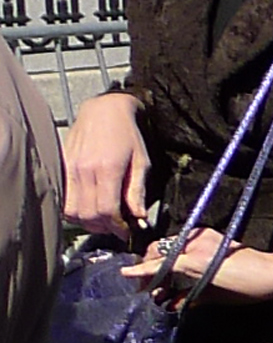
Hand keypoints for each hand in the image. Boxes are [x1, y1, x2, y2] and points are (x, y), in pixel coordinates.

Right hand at [61, 92, 149, 237]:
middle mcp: (84, 171)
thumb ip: (137, 192)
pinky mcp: (61, 168)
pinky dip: (74, 211)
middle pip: (88, 214)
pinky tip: (88, 207)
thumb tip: (139, 218)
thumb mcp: (141, 162)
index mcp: (107, 169)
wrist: (103, 111)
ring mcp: (70, 170)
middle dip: (104, 227)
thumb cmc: (126, 135)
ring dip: (87, 221)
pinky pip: (63, 199)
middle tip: (116, 226)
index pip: (107, 210)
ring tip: (103, 219)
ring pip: (71, 211)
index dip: (117, 227)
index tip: (126, 231)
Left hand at [122, 232, 272, 302]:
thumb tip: (171, 302)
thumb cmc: (251, 280)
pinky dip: (144, 271)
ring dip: (148, 276)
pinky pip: (163, 265)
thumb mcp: (216, 282)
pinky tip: (130, 274)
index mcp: (202, 238)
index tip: (146, 281)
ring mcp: (195, 248)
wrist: (272, 276)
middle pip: (158, 251)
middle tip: (141, 289)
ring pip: (159, 259)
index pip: (168, 249)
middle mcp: (196, 238)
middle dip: (146, 270)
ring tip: (146, 292)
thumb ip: (192, 289)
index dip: (153, 265)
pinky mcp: (194, 261)